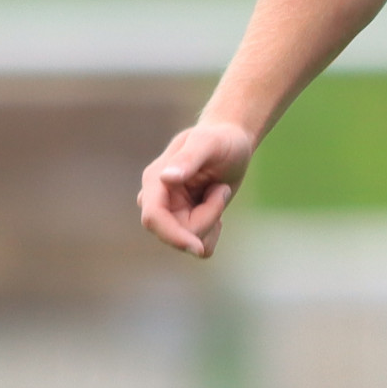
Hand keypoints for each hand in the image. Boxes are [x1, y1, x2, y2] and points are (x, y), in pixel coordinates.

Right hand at [136, 120, 259, 258]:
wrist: (232, 143)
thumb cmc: (221, 139)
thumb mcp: (208, 143)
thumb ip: (188, 159)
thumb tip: (165, 178)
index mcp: (155, 181)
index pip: (153, 217)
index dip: (173, 236)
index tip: (198, 248)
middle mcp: (158, 200)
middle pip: (177, 233)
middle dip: (206, 218)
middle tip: (221, 189)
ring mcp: (170, 214)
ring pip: (191, 241)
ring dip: (212, 220)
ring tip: (218, 191)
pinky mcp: (185, 224)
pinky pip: (200, 245)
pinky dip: (214, 231)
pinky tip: (216, 206)